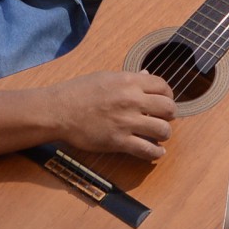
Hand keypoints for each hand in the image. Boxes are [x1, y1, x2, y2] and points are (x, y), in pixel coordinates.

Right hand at [49, 71, 175, 160]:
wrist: (58, 111)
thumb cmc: (78, 92)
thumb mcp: (105, 77)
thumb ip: (129, 78)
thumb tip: (147, 75)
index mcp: (129, 82)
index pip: (163, 87)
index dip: (168, 95)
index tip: (165, 102)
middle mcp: (131, 100)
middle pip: (168, 108)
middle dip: (169, 115)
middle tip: (163, 119)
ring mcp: (126, 122)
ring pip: (163, 130)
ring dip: (164, 134)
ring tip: (158, 136)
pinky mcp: (119, 141)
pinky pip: (147, 150)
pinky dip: (156, 153)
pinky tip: (156, 152)